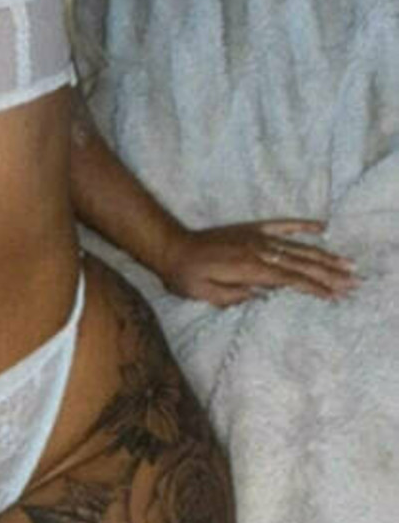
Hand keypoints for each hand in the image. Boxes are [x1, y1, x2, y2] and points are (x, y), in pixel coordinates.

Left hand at [159, 219, 359, 305]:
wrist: (171, 247)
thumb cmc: (186, 277)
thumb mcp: (206, 295)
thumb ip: (236, 298)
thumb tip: (263, 298)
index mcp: (247, 268)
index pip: (289, 279)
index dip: (314, 288)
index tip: (335, 296)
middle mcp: (256, 249)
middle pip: (300, 263)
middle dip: (328, 274)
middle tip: (352, 283)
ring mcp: (255, 236)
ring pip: (297, 247)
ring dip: (324, 255)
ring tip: (347, 263)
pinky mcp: (251, 229)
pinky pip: (281, 225)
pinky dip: (302, 225)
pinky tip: (322, 227)